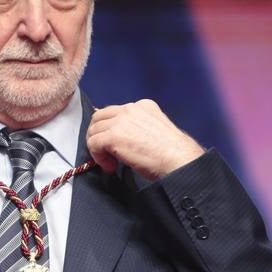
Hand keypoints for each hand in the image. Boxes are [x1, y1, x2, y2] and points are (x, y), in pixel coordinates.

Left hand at [86, 100, 203, 179]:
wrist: (178, 160)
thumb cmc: (171, 153)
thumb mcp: (155, 131)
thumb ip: (137, 128)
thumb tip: (123, 139)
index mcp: (143, 106)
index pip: (115, 112)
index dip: (110, 130)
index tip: (115, 146)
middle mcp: (131, 109)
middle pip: (100, 117)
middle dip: (99, 135)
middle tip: (106, 153)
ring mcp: (121, 121)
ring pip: (94, 130)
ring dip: (98, 148)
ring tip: (110, 162)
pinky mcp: (113, 135)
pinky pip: (93, 143)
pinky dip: (98, 157)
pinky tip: (110, 165)